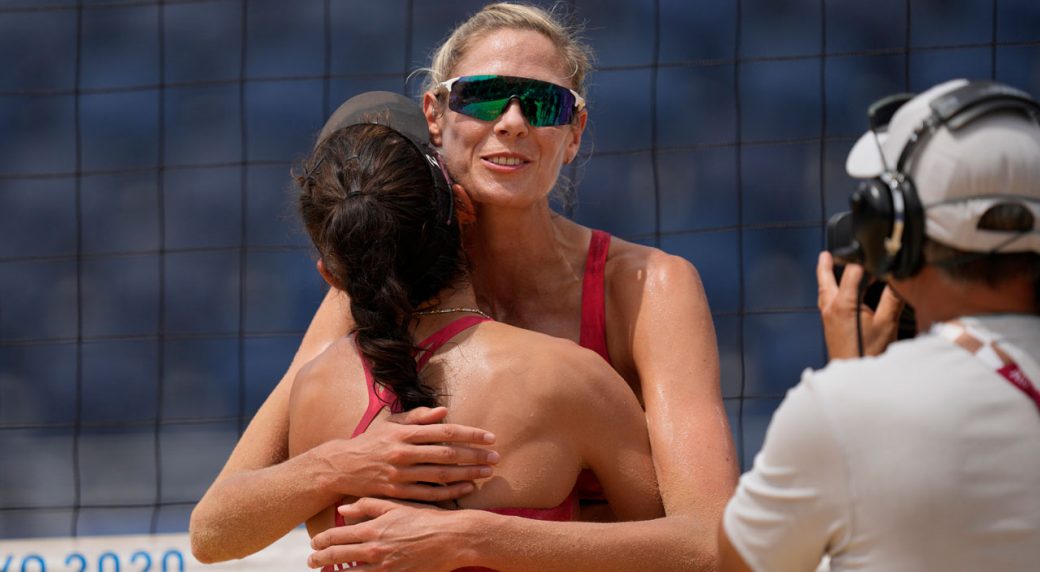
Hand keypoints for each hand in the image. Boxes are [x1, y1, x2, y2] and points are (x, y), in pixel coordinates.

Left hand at [309, 498, 477, 570]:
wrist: (452, 538)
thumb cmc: (426, 518)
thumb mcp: (397, 505)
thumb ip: (368, 505)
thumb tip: (342, 508)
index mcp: (374, 528)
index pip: (337, 536)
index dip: (321, 541)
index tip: (313, 543)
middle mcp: (375, 550)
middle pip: (338, 557)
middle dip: (320, 559)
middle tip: (311, 561)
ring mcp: (385, 567)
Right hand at [317, 406, 497, 501]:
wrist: (341, 467)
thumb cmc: (371, 442)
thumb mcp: (391, 424)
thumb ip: (418, 417)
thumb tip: (444, 411)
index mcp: (404, 433)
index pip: (445, 432)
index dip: (470, 434)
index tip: (490, 437)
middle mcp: (403, 453)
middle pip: (447, 454)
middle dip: (474, 456)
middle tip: (496, 457)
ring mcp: (400, 474)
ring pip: (441, 475)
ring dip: (467, 474)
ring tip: (487, 472)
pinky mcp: (397, 492)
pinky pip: (429, 494)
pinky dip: (450, 492)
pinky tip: (467, 487)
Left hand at [816, 251, 903, 359]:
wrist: (853, 373)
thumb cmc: (868, 352)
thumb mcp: (886, 323)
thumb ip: (892, 299)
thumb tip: (898, 279)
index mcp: (843, 303)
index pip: (852, 272)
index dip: (862, 260)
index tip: (871, 251)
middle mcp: (830, 307)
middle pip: (827, 279)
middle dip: (829, 264)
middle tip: (827, 253)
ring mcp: (827, 316)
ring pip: (824, 290)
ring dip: (826, 276)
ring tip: (826, 264)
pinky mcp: (828, 324)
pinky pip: (825, 300)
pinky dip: (829, 290)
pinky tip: (834, 291)